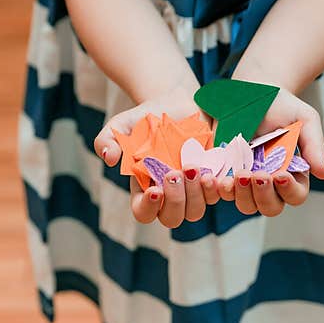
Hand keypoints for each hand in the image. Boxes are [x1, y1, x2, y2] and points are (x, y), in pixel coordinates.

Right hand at [93, 80, 220, 227]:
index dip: (148, 208)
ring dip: (195, 194)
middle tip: (174, 173)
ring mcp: (192, 190)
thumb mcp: (122, 124)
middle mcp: (168, 195)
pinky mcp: (211, 179)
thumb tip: (108, 157)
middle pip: (172, 218)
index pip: (143, 212)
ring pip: (195, 211)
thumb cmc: (147, 118)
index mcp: (144, 188)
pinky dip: (215, 188)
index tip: (155, 190)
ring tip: (193, 168)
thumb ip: (107, 139)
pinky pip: (217, 195)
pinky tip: (211, 173)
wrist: (179, 104)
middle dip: (175, 200)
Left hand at [217, 86, 323, 216]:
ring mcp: (245, 181)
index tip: (280, 174)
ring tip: (239, 174)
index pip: (295, 195)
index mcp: (292, 174)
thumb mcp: (304, 119)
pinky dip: (219, 189)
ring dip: (242, 194)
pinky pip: (220, 192)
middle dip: (264, 195)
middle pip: (270, 207)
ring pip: (245, 205)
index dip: (289, 190)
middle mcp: (269, 183)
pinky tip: (217, 178)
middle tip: (258, 175)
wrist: (252, 91)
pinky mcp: (224, 173)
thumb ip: (314, 146)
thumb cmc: (283, 106)